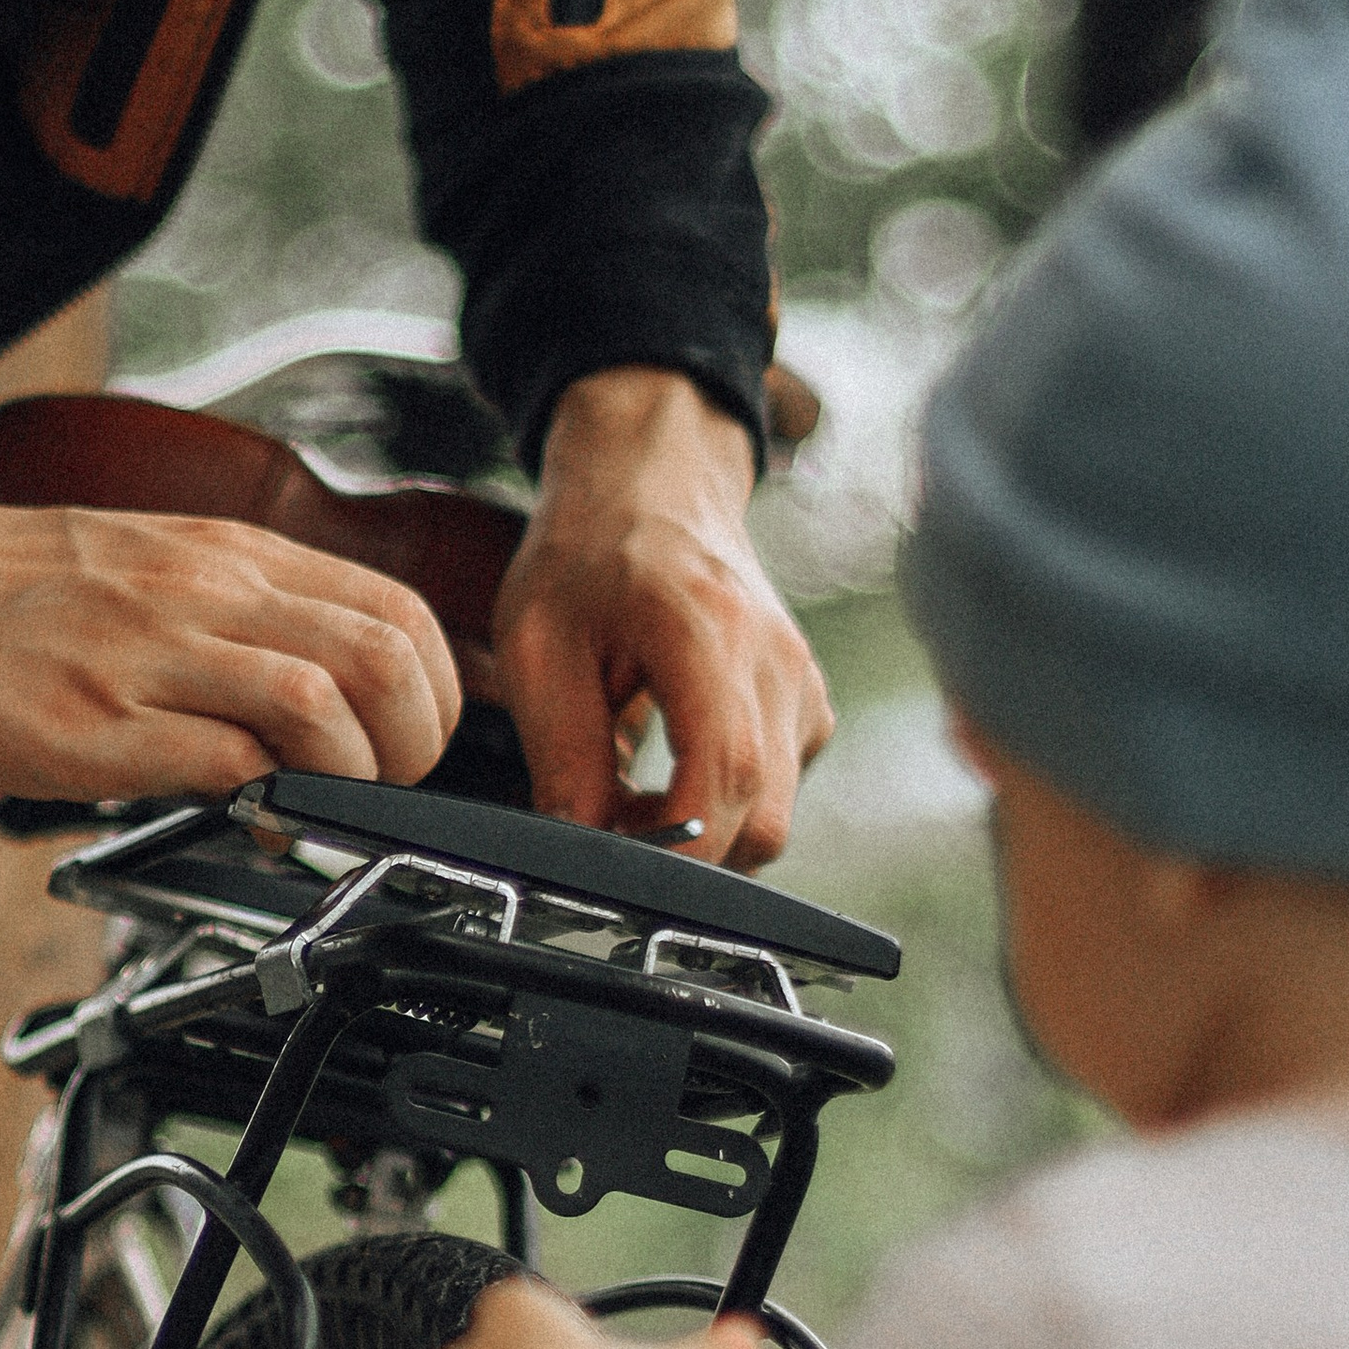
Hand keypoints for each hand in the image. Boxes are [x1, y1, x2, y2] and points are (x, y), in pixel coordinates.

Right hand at [0, 421, 461, 795]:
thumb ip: (224, 626)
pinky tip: (246, 818)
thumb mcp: (137, 572)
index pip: (396, 609)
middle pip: (389, 652)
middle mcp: (204, 590)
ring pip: (323, 696)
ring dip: (351, 772)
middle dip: (418, 741)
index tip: (414, 743)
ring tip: (323, 804)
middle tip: (386, 786)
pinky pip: (223, 757)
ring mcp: (151, 653)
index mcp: (223, 554)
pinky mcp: (95, 723)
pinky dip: (261, 800)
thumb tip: (303, 700)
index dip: (436, 692)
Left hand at [494, 369, 833, 866]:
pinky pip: (780, 790)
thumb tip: (581, 848)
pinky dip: (726, 806)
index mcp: (708, 627)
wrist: (653, 485)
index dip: (677, 844)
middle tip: (611, 829)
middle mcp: (775, 659)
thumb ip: (562, 752)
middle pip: (762, 814)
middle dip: (685, 853)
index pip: (725, 769)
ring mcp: (802, 683)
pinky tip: (673, 776)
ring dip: (704, 832)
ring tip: (633, 798)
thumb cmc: (590, 553)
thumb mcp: (540, 644)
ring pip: (774, 815)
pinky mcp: (807, 705)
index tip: (620, 862)